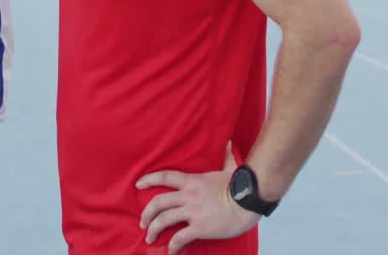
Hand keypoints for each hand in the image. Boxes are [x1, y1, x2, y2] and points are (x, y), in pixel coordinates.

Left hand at [137, 145, 260, 253]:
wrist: (249, 202)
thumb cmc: (240, 186)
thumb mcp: (230, 169)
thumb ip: (226, 157)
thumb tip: (229, 143)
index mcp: (193, 181)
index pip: (165, 177)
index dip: (149, 180)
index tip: (138, 185)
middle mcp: (188, 196)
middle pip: (159, 202)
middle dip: (147, 213)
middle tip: (142, 222)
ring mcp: (193, 212)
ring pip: (164, 220)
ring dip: (153, 229)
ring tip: (149, 237)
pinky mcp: (200, 228)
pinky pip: (180, 238)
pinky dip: (172, 246)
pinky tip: (171, 251)